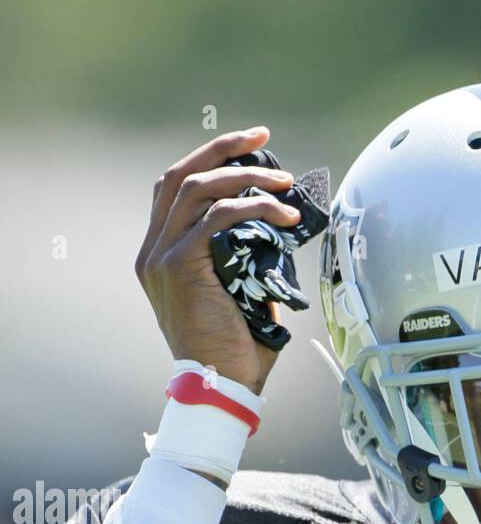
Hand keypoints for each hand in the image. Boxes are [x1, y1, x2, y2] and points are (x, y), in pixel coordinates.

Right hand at [135, 126, 299, 394]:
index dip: (210, 159)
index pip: (176, 187)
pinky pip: (217, 219)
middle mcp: (152, 249)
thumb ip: (245, 254)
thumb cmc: (235, 349)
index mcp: (159, 252)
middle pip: (182, 175)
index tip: (249, 146)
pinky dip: (253, 208)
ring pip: (199, 189)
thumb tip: (276, 225)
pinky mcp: (181, 267)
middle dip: (225, 149)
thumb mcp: (239, 290)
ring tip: (284, 181)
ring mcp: (162, 256)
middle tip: (263, 138)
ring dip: (245, 177)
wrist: (220, 386)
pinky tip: (283, 215)